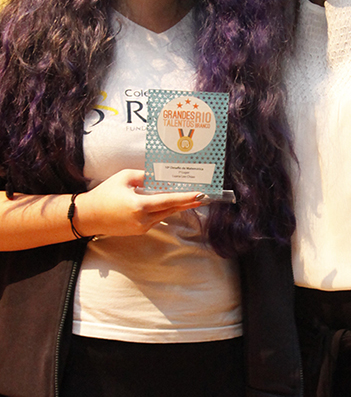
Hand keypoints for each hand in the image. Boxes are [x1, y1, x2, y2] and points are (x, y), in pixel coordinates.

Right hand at [74, 169, 205, 237]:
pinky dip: (164, 210)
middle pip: (171, 209)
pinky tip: (170, 202)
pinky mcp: (139, 231)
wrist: (88, 216)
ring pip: (164, 214)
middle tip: (203, 196)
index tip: (200, 195)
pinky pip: (156, 218)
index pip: (169, 201)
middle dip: (188, 202)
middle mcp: (143, 219)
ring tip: (191, 197)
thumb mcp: (125, 178)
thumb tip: (159, 177)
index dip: (186, 198)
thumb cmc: (105, 194)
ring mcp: (141, 227)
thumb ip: (144, 176)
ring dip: (176, 206)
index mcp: (140, 206)